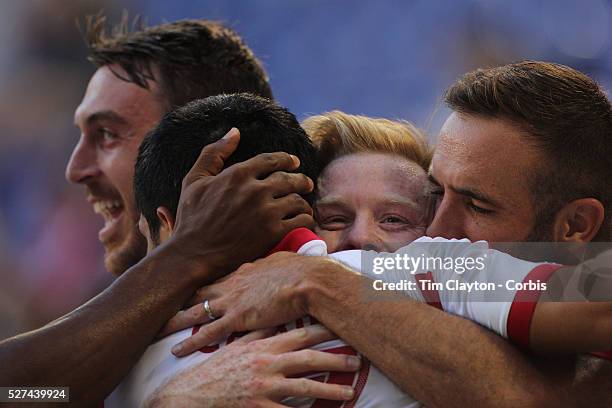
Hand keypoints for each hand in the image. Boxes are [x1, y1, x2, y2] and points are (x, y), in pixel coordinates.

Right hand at [144, 325, 358, 407]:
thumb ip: (258, 333)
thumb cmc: (215, 370)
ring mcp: (264, 388)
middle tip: (357, 360)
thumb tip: (276, 321)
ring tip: (350, 392)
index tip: (341, 328)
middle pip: (308, 359)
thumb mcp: (236, 346)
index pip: (299, 336)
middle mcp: (267, 364)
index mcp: (263, 346)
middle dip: (336, 358)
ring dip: (330, 389)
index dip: (322, 331)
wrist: (189, 395)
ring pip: (305, 387)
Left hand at [166, 252, 337, 356]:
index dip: (197, 285)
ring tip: (156, 329)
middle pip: (196, 292)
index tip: (184, 289)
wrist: (308, 279)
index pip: (213, 279)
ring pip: (195, 312)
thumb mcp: (281, 261)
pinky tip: (176, 351)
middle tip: (158, 304)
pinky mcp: (238, 318)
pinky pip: (208, 333)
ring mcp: (232, 300)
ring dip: (174, 321)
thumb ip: (271, 265)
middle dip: (176, 300)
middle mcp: (231, 284)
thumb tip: (274, 264)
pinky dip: (191, 343)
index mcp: (242, 271)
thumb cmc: (301, 270)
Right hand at [170, 128, 314, 279]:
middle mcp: (255, 190)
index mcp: (238, 174)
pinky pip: (300, 220)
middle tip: (306, 183)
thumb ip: (214, 153)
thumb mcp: (194, 180)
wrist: (194, 255)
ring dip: (304, 201)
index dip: (286, 160)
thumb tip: (234, 131)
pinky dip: (306, 219)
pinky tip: (303, 220)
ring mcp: (266, 212)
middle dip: (301, 179)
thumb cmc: (191, 218)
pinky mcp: (273, 233)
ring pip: (297, 199)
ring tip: (304, 204)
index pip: (272, 160)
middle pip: (289, 178)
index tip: (294, 162)